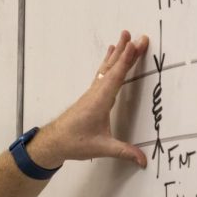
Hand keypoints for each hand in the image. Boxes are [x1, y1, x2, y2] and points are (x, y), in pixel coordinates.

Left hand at [29, 30, 149, 169]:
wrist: (53, 142)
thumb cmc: (74, 143)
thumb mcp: (100, 148)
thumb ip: (123, 152)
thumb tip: (143, 160)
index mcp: (100, 101)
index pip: (117, 76)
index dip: (127, 60)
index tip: (137, 44)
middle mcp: (96, 93)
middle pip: (113, 68)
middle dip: (127, 51)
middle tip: (138, 35)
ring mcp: (92, 92)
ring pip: (107, 68)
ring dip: (118, 52)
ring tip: (125, 36)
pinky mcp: (91, 95)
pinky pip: (103, 73)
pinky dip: (109, 61)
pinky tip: (111, 53)